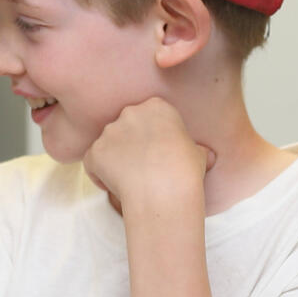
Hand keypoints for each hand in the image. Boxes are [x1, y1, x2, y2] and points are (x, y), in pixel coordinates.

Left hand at [82, 98, 213, 205]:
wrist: (163, 189)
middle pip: (126, 127)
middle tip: (142, 166)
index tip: (157, 151)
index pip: (149, 116)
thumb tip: (206, 155)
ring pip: (108, 144)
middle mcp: (130, 113)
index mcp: (156, 107)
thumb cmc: (185, 171)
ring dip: (115, 158)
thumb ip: (194, 149)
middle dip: (130, 144)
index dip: (152, 135)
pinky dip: (99, 174)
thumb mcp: (199, 154)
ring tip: (130, 180)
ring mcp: (110, 132)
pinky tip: (114, 187)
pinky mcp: (95, 151)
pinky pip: (92, 162)